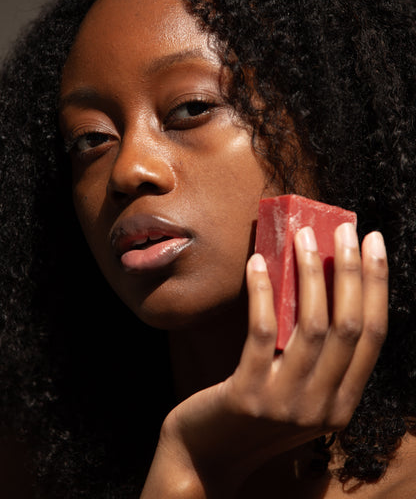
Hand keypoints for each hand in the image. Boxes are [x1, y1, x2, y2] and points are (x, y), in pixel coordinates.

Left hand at [141, 224, 387, 497]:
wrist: (206, 458)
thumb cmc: (252, 413)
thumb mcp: (297, 390)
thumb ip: (314, 354)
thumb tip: (320, 281)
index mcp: (342, 403)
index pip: (373, 335)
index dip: (376, 285)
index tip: (373, 243)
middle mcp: (323, 406)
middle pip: (348, 326)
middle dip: (352, 270)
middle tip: (346, 229)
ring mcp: (286, 403)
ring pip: (311, 326)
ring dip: (311, 274)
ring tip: (303, 237)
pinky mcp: (247, 396)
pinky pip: (261, 332)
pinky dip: (263, 293)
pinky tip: (257, 262)